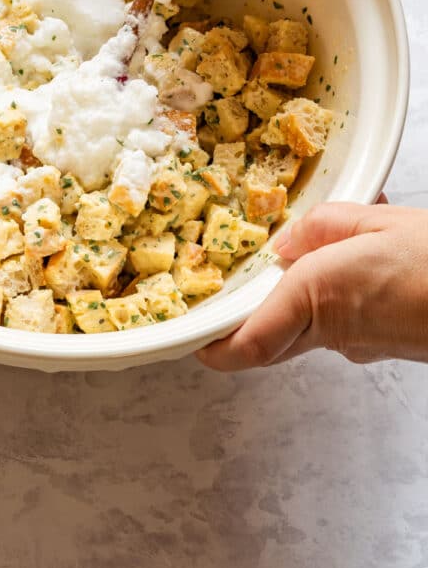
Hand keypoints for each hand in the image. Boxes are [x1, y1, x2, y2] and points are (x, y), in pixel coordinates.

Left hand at [194, 200, 427, 369]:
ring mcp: (357, 342)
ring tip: (317, 245)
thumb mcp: (373, 221)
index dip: (212, 346)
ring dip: (296, 291)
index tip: (190, 339)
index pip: (247, 343)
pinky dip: (331, 291)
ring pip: (303, 324)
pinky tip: (353, 255)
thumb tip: (287, 244)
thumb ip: (320, 228)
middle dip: (249, 311)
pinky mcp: (377, 343)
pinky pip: (336, 319)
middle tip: (233, 284)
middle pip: (269, 335)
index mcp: (318, 297)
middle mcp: (333, 331)